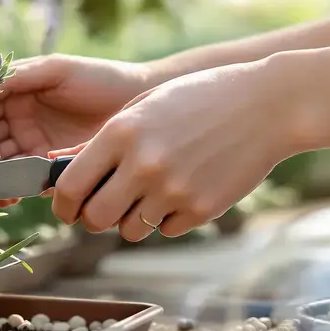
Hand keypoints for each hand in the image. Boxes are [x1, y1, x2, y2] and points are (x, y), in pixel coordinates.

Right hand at [0, 55, 151, 205]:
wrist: (139, 104)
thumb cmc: (99, 78)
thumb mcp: (55, 69)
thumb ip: (16, 76)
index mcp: (14, 90)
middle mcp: (16, 116)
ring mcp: (29, 142)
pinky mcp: (44, 166)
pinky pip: (18, 179)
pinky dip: (8, 189)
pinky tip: (9, 195)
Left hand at [48, 59, 297, 240]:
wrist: (267, 106)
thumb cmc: (199, 99)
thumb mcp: (144, 107)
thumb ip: (105, 141)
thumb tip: (64, 172)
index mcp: (122, 133)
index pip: (70, 187)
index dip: (63, 205)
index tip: (66, 209)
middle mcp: (144, 164)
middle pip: (95, 219)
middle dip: (92, 220)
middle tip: (101, 211)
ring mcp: (173, 190)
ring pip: (129, 231)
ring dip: (131, 220)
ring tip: (146, 195)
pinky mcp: (201, 209)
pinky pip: (166, 230)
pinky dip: (167, 219)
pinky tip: (182, 191)